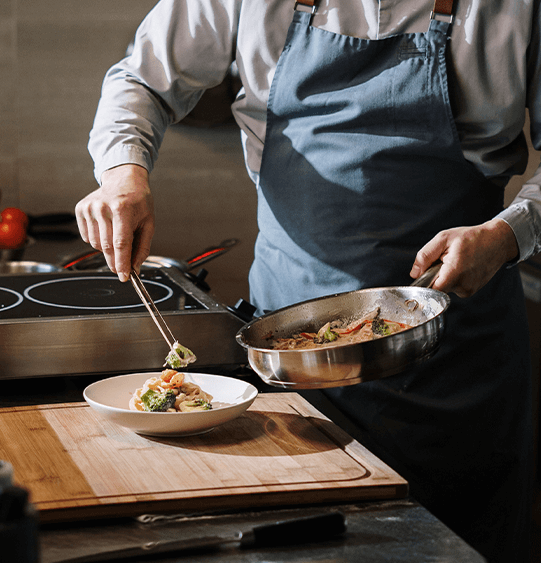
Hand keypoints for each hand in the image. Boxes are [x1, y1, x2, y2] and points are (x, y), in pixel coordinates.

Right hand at [75, 164, 154, 281]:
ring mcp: (90, 208)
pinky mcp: (80, 209)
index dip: (122, 263)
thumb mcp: (148, 223)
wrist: (124, 180)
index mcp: (123, 209)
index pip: (121, 243)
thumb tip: (135, 268)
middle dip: (115, 262)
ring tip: (117, 235)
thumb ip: (142, 248)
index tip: (124, 276)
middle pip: (107, 247)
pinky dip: (97, 240)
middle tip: (122, 268)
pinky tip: (106, 228)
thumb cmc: (138, 201)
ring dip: (107, 249)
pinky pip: (86, 237)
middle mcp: (104, 207)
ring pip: (96, 244)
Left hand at [409, 218, 518, 296]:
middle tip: (442, 262)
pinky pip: (454, 288)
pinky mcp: (471, 291)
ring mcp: (468, 290)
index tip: (424, 275)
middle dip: (434, 276)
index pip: (431, 291)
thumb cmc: (472, 238)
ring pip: (445, 288)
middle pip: (436, 288)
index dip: (424, 285)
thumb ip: (425, 256)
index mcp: (455, 271)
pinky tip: (462, 267)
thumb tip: (414, 273)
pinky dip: (453, 279)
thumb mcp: (443, 239)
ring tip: (455, 262)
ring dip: (445, 277)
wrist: (498, 241)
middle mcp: (463, 284)